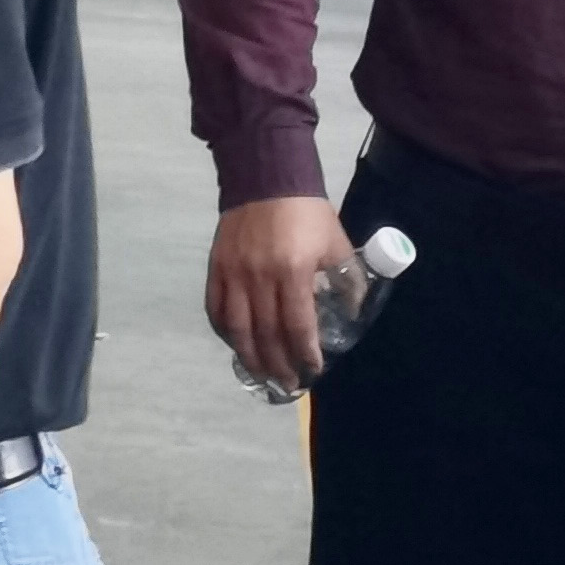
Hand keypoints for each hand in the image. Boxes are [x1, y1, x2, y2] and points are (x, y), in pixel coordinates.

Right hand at [202, 195, 355, 395]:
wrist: (265, 180)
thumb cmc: (307, 214)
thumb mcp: (336, 245)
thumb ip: (346, 280)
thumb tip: (350, 312)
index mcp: (292, 271)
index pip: (297, 325)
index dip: (305, 353)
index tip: (313, 370)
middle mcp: (259, 277)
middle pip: (266, 333)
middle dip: (279, 363)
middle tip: (290, 383)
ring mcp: (232, 273)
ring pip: (236, 327)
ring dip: (249, 356)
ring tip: (261, 374)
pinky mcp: (216, 268)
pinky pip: (215, 308)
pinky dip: (224, 331)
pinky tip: (236, 345)